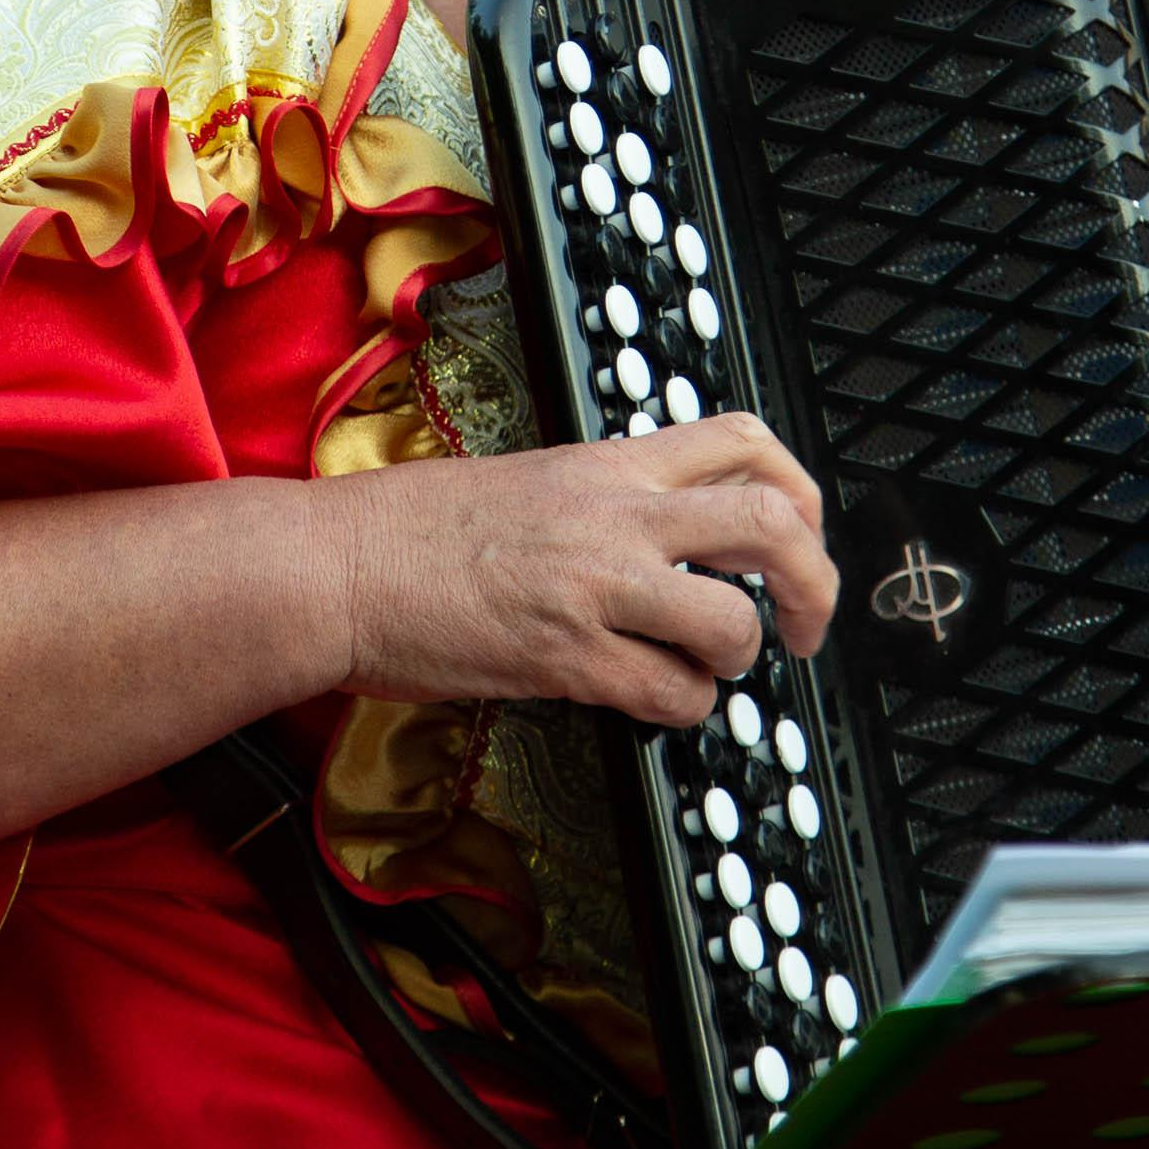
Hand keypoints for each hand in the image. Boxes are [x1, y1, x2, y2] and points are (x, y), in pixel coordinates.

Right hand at [329, 412, 838, 730]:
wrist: (336, 565)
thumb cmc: (410, 528)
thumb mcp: (528, 479)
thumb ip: (604, 499)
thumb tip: (664, 537)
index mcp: (608, 463)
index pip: (744, 439)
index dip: (797, 489)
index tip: (798, 534)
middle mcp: (615, 514)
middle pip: (770, 522)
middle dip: (812, 583)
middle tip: (802, 625)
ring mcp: (594, 586)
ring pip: (732, 620)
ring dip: (737, 658)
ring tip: (704, 666)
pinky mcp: (565, 657)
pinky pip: (670, 694)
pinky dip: (683, 709)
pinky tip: (654, 701)